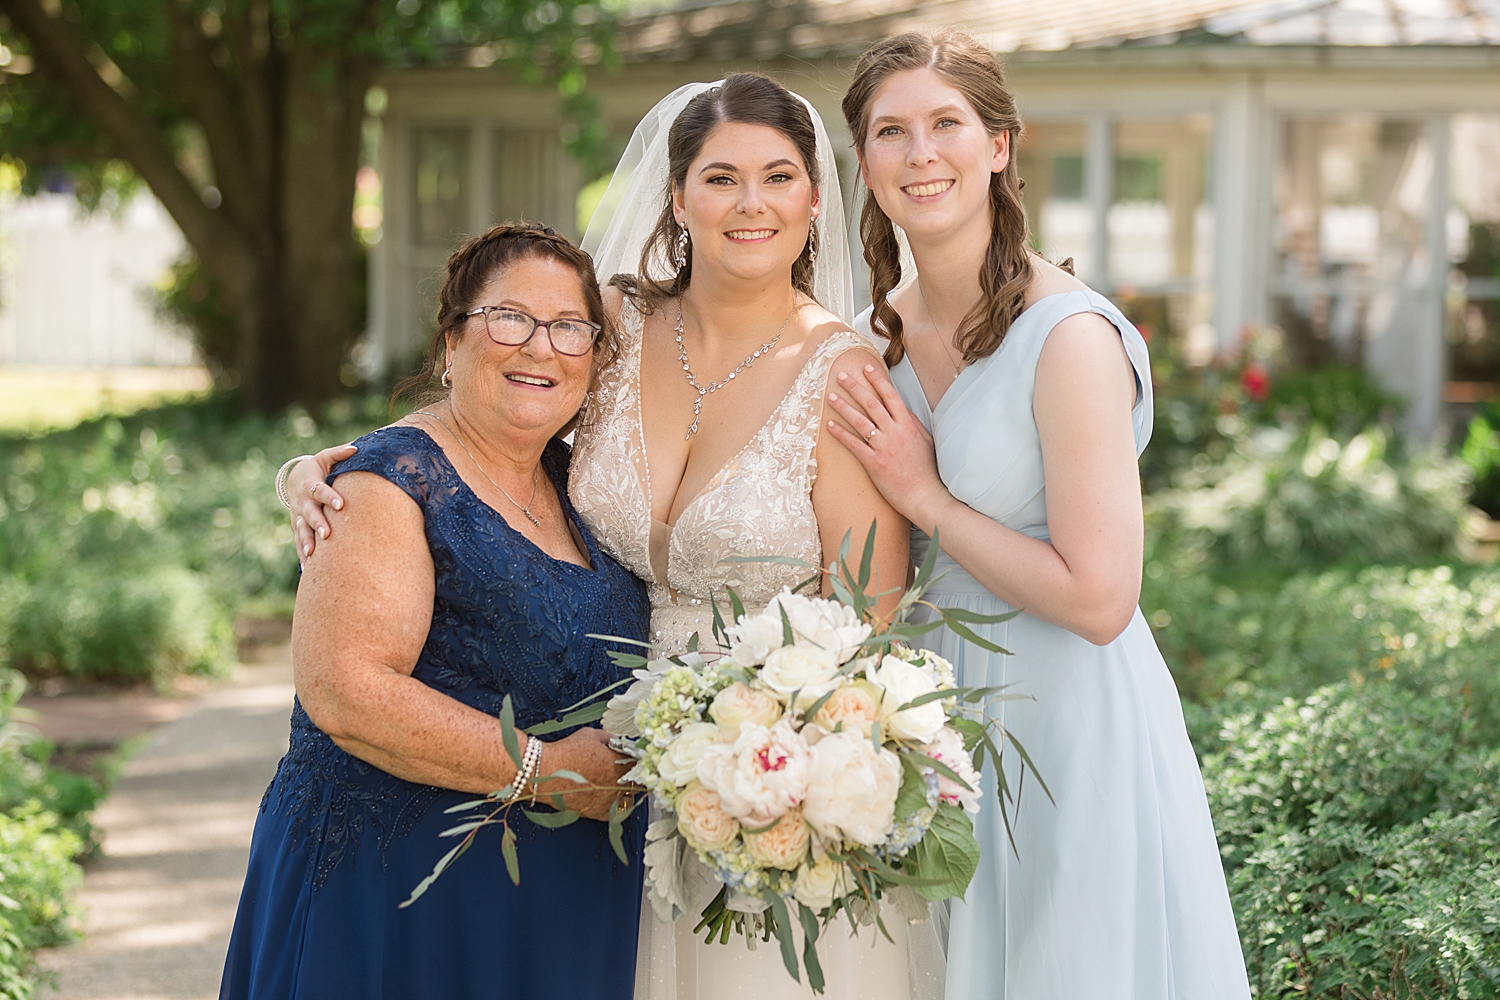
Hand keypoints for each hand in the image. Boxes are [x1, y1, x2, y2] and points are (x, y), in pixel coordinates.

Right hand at [289, 444, 357, 564]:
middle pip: (310, 514)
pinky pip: (298, 542)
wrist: (295, 481)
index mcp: (311, 485)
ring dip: (306, 542)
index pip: (321, 491)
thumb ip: (339, 453)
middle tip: (327, 534)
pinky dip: (302, 554)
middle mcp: (303, 502)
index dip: (330, 497)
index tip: (341, 504)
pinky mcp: (297, 528)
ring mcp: (298, 517)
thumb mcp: (326, 457)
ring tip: (312, 555)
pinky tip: (308, 568)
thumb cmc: (318, 468)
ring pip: (301, 531)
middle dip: (318, 524)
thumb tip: (356, 448)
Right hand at [534, 728, 636, 822]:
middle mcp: (617, 785)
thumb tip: (618, 741)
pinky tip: (608, 798)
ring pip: (629, 798)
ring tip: (616, 785)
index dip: (636, 759)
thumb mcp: (591, 735)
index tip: (632, 758)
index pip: (639, 763)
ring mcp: (608, 801)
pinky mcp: (597, 813)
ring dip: (626, 792)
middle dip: (632, 775)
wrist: (545, 772)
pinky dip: (614, 806)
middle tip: (624, 770)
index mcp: (620, 765)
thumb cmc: (566, 753)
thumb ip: (610, 738)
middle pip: (636, 782)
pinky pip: (615, 812)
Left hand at [825, 364, 949, 526]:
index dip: (878, 380)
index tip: (867, 368)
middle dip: (855, 387)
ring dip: (844, 407)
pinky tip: (830, 425)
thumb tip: (902, 408)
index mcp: (908, 426)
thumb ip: (913, 423)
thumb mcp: (925, 441)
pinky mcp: (875, 463)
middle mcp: (896, 433)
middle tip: (841, 375)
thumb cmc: (926, 471)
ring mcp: (885, 447)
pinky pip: (854, 444)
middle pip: (872, 404)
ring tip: (830, 397)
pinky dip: (841, 433)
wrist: (925, 496)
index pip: (891, 396)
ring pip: (861, 421)